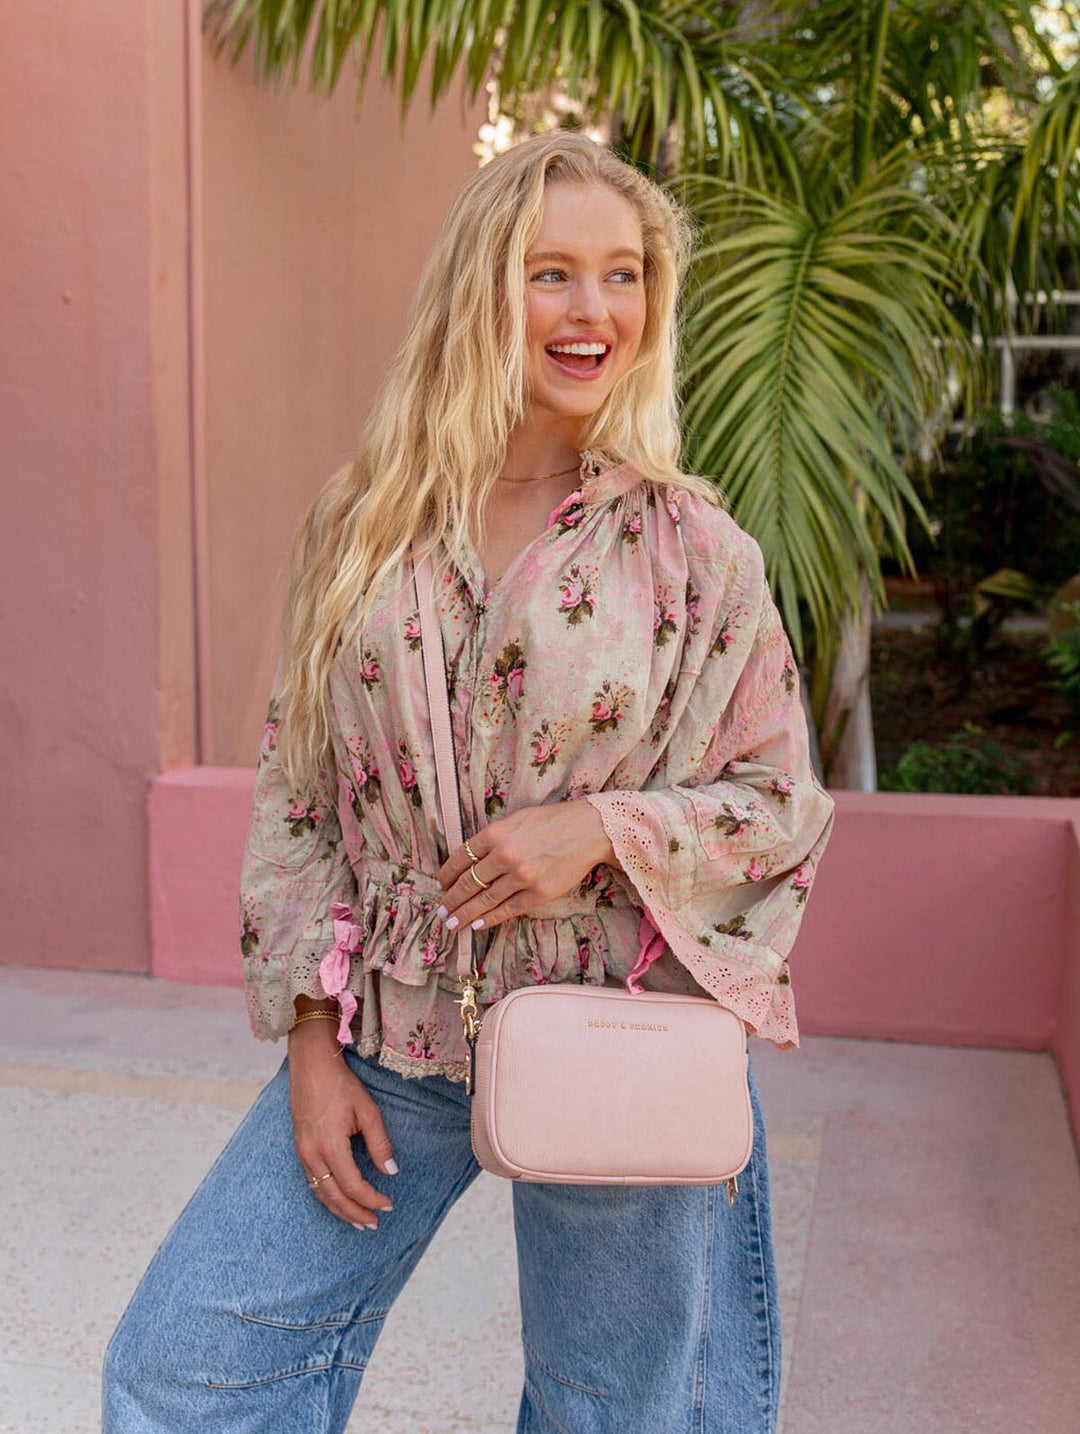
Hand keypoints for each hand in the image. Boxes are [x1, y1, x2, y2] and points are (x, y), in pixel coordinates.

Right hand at [287, 1021, 397, 1228]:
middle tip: (373, 1224)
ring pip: (320, 1193)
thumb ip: (380, 1144)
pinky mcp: (299, 1149)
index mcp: (331, 1146)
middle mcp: (312, 1155)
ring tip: (358, 1222)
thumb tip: (391, 1172)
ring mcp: (302, 1154)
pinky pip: (313, 1182)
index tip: (387, 1205)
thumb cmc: (341, 1085)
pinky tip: (339, 1200)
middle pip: (334, 1197)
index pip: (353, 1186)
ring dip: (340, 1210)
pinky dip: (327, 1197)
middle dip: (355, 1214)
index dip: (371, 1199)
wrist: (310, 1066)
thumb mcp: (368, 1111)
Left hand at [436, 799, 619, 932]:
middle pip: (468, 883)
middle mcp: (504, 856)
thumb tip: (471, 858)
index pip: (461, 858)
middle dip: (452, 899)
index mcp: (496, 834)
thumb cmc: (552, 821)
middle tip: (442, 911)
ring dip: (464, 914)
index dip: (447, 875)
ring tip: (453, 923)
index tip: (442, 884)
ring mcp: (521, 877)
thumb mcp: (516, 819)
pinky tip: (476, 925)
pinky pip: (507, 910)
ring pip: (484, 900)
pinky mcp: (537, 894)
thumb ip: (493, 838)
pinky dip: (489, 919)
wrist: (589, 831)